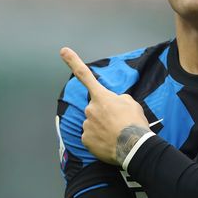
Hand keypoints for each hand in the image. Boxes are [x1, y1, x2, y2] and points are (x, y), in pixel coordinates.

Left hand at [60, 47, 150, 165]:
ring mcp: (87, 125)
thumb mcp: (131, 103)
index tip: (63, 51)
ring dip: (103, 127)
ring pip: (93, 123)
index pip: (85, 76)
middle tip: (120, 123)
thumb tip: (112, 103)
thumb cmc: (134, 123)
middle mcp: (90, 109)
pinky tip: (110, 142)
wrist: (133, 147)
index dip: (73, 62)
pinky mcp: (85, 140)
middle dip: (104, 113)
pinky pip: (91, 137)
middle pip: (95, 108)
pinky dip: (99, 139)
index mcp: (102, 97)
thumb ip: (118, 98)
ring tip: (117, 134)